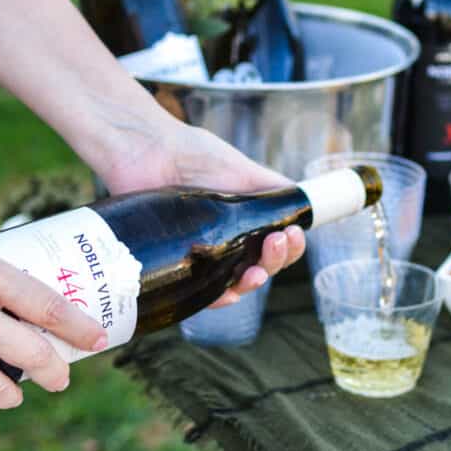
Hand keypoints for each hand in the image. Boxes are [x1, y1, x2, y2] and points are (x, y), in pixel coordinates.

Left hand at [99, 121, 305, 307]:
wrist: (148, 152)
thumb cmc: (193, 155)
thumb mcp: (242, 169)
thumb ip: (272, 188)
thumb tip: (303, 204)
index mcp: (247, 220)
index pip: (276, 245)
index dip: (289, 247)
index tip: (291, 234)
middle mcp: (228, 240)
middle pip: (261, 266)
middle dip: (275, 262)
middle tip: (276, 243)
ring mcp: (203, 254)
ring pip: (235, 283)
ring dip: (253, 282)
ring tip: (255, 271)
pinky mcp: (178, 266)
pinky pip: (202, 294)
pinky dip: (219, 298)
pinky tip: (229, 293)